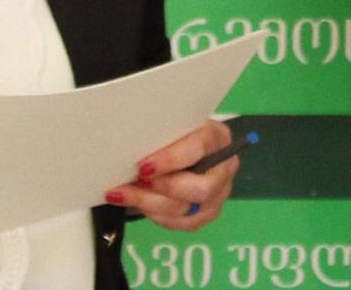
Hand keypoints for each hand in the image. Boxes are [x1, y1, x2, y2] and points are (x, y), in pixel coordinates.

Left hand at [103, 120, 236, 230]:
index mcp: (217, 137)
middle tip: (136, 182)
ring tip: (125, 194)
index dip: (170, 159)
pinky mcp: (208, 213)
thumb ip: (158, 136)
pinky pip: (183, 223)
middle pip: (202, 189)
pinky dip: (157, 216)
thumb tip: (130, 150)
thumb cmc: (171, 134)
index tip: (143, 167)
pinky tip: (138, 204)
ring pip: (188, 210)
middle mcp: (225, 167)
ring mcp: (220, 194)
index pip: (199, 148)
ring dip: (151, 205)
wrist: (180, 149)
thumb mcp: (167, 126)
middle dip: (164, 188)